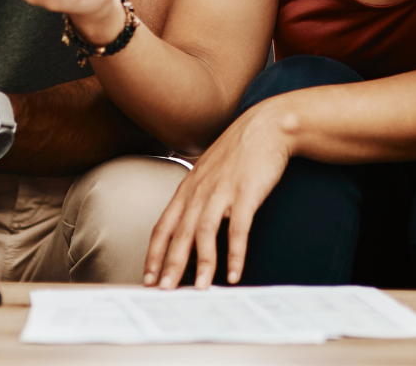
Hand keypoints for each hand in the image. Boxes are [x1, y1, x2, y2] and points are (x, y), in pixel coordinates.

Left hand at [143, 100, 294, 288]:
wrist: (267, 125)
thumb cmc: (239, 149)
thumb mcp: (209, 169)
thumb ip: (197, 192)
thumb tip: (189, 218)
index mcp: (189, 186)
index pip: (164, 224)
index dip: (154, 252)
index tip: (148, 276)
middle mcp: (201, 190)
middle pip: (180, 233)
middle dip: (170, 264)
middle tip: (163, 291)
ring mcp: (223, 190)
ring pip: (205, 232)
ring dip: (202, 264)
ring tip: (199, 289)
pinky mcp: (246, 192)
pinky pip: (238, 228)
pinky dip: (235, 253)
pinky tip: (234, 273)